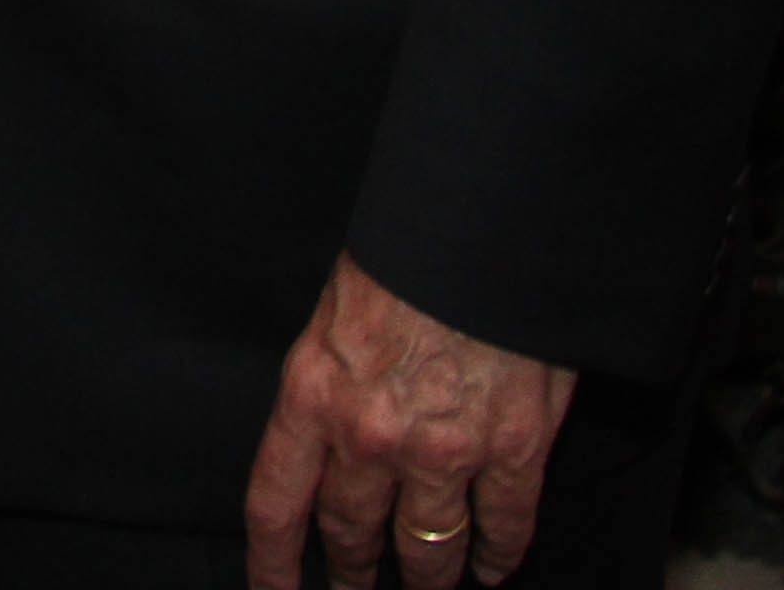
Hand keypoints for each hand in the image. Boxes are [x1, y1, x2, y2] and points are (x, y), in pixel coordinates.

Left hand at [242, 256, 574, 588]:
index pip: (276, 504)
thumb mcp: (336, 313)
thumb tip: (329, 428)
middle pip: (350, 534)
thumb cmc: (407, 256)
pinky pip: (502, 526)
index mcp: (313, 395)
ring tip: (429, 589)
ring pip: (427, 548)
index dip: (272, 564)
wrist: (485, 230)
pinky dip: (498, 555)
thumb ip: (330, 383)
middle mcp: (370, 437)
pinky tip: (492, 567)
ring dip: (427, 578)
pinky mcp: (512, 450)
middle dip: (352, 574)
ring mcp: (443, 451)